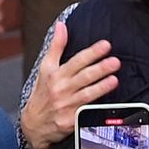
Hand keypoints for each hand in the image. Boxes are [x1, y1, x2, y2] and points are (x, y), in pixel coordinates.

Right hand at [21, 21, 119, 148]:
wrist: (33, 124)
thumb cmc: (42, 93)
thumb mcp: (45, 68)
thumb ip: (56, 46)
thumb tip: (61, 25)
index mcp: (56, 75)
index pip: (76, 61)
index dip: (92, 53)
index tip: (105, 45)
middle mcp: (61, 89)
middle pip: (83, 77)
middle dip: (100, 68)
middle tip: (115, 61)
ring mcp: (66, 106)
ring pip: (87, 94)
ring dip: (101, 87)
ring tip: (114, 79)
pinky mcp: (71, 121)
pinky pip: (85, 112)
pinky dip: (96, 107)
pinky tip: (108, 102)